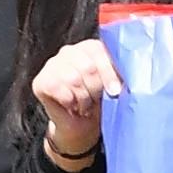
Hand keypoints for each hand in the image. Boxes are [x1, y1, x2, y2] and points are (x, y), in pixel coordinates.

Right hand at [31, 39, 121, 159]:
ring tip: (86, 105)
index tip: (115, 91)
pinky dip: (69, 101)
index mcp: (90, 47)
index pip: (98, 51)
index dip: (108, 73)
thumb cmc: (99, 102)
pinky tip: (72, 106)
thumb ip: (118, 73)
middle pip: (87, 67)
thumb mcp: (113, 86)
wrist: (82, 125)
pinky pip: (57, 88)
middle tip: (97, 100)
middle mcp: (70, 51)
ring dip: (83, 98)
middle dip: (96, 88)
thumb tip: (131, 72)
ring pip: (73, 79)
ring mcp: (53, 64)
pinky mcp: (41, 80)